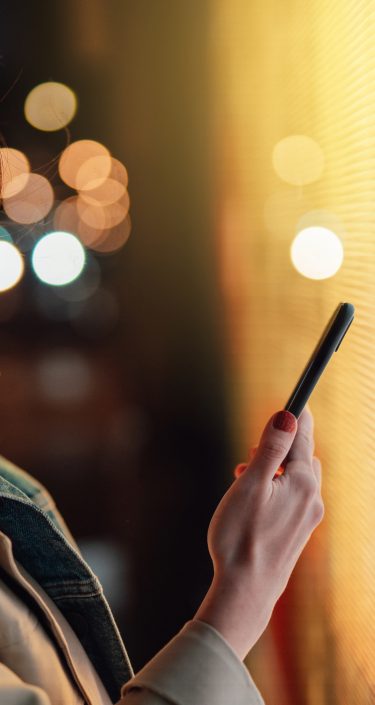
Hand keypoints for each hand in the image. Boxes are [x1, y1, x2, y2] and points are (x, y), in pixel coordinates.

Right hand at [193, 406, 323, 660]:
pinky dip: (279, 488)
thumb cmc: (240, 537)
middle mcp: (312, 499)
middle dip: (282, 447)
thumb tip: (287, 416)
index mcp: (303, 483)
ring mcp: (308, 518)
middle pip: (304, 457)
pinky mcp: (299, 533)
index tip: (297, 400)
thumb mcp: (251, 484)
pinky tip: (256, 499)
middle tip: (253, 449)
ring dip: (277, 469)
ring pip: (298, 478)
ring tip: (247, 475)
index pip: (303, 437)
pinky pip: (295, 498)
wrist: (245, 593)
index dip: (296, 417)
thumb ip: (270, 449)